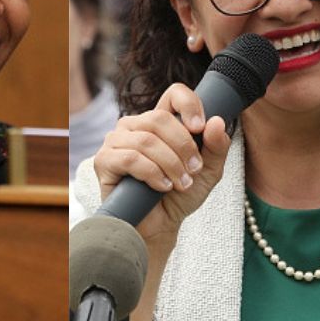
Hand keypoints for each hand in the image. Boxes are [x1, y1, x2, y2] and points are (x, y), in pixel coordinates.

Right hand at [93, 83, 231, 245]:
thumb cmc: (180, 195)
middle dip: (183, 146)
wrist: (159, 226)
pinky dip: (152, 174)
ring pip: (146, 140)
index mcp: (159, 122)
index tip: (200, 127)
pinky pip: (130, 158)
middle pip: (159, 118)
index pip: (173, 94)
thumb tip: (216, 122)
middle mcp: (134, 126)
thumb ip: (216, 147)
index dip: (189, 104)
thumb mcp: (208, 172)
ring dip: (170, 164)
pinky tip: (162, 187)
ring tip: (181, 183)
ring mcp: (115, 142)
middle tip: (194, 169)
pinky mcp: (103, 161)